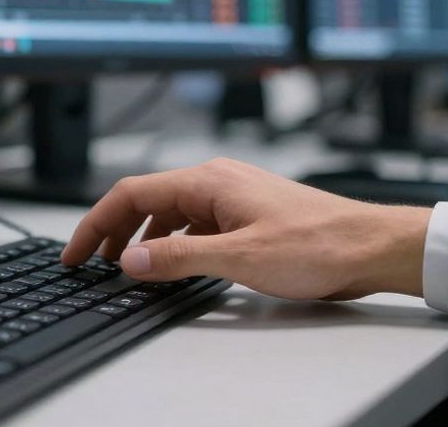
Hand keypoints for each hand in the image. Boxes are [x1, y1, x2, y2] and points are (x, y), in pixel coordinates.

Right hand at [61, 159, 430, 300]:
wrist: (373, 246)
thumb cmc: (320, 245)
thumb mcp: (240, 259)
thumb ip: (179, 259)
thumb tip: (130, 261)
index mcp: (208, 180)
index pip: (131, 193)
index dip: (95, 223)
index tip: (75, 251)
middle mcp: (217, 180)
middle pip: (146, 199)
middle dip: (112, 230)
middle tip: (89, 262)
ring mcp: (233, 195)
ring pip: (170, 211)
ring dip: (142, 237)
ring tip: (125, 267)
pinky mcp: (247, 213)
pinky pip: (194, 221)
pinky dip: (173, 241)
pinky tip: (173, 265)